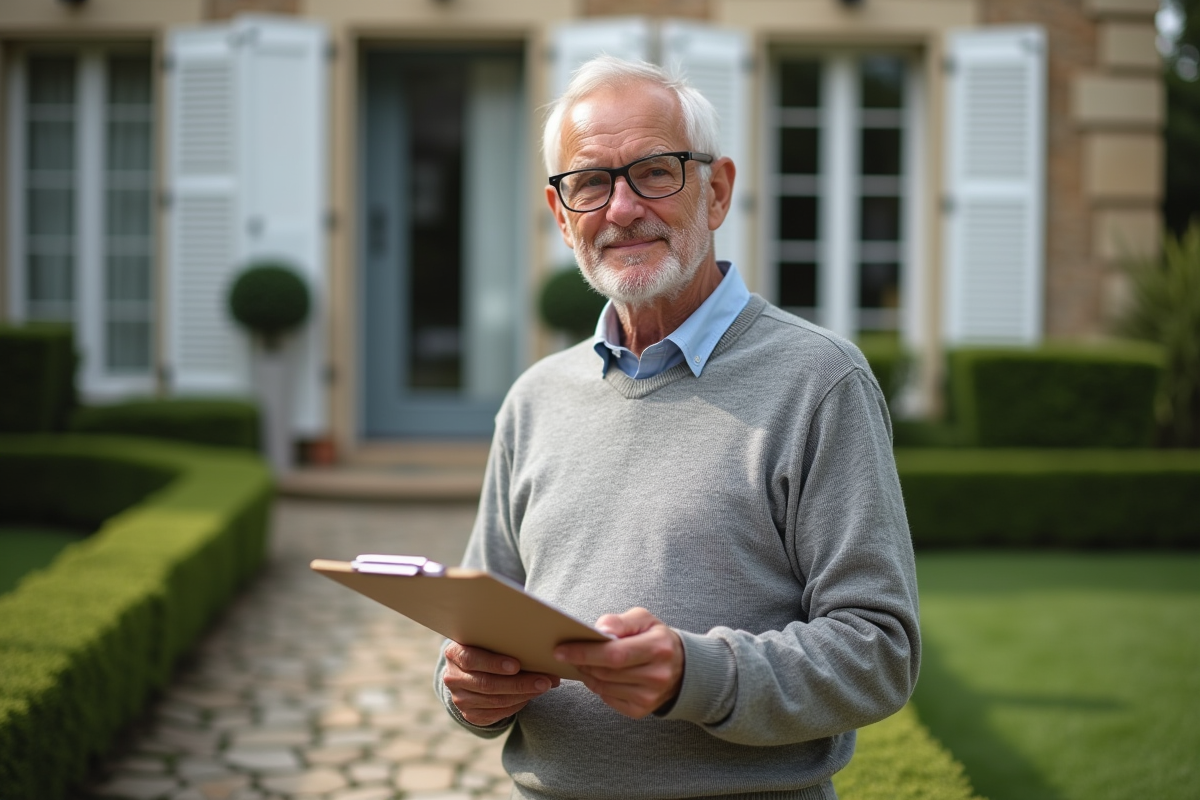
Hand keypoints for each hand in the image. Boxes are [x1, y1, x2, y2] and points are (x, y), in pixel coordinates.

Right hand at [442, 642, 560, 726]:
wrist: (468, 671)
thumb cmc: (485, 650)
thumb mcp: (488, 642)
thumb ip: (506, 643)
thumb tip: (543, 650)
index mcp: (454, 653)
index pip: (471, 659)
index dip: (493, 663)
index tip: (516, 665)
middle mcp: (453, 677)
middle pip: (487, 684)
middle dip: (519, 683)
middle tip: (544, 681)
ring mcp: (460, 698)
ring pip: (495, 700)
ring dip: (523, 695)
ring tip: (543, 687)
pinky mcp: (469, 714)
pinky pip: (496, 713)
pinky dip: (516, 705)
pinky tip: (530, 696)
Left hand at [553, 607, 683, 718]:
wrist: (681, 667)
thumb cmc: (656, 638)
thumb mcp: (644, 620)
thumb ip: (620, 621)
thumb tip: (598, 630)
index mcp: (658, 648)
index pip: (615, 654)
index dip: (585, 652)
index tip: (560, 649)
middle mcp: (657, 676)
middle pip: (606, 672)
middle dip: (582, 662)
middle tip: (566, 653)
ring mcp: (650, 697)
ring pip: (604, 687)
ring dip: (587, 675)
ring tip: (582, 663)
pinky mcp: (641, 710)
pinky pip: (608, 699)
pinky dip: (597, 687)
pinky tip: (597, 676)